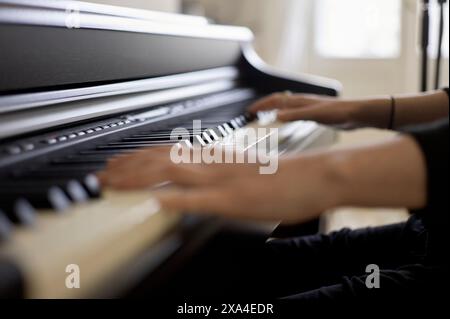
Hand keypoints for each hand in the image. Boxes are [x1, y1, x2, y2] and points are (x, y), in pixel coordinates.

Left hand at [97, 147, 337, 223]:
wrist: (312, 176)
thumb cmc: (283, 175)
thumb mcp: (243, 170)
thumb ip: (218, 174)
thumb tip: (197, 182)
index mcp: (217, 157)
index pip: (169, 152)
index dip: (138, 158)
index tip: (118, 164)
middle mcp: (214, 164)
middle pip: (161, 159)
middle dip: (127, 167)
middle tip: (102, 174)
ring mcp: (223, 180)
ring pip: (172, 173)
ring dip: (139, 178)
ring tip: (113, 184)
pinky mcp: (235, 200)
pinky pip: (201, 199)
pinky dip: (176, 200)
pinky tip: (155, 203)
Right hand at [249, 92, 361, 124]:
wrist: (356, 114)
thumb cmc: (338, 112)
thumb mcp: (314, 115)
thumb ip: (295, 115)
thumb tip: (275, 117)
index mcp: (299, 101)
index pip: (275, 100)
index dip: (261, 105)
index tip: (249, 110)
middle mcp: (301, 102)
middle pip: (278, 101)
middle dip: (263, 105)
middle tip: (252, 112)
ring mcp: (308, 107)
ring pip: (284, 106)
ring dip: (272, 109)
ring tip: (263, 114)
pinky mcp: (314, 114)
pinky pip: (293, 112)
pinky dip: (283, 115)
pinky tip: (286, 120)